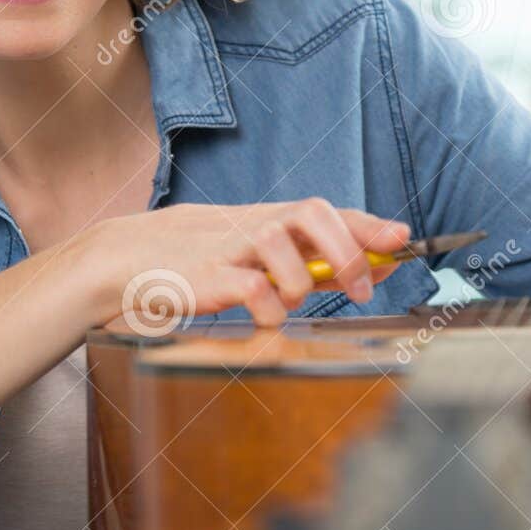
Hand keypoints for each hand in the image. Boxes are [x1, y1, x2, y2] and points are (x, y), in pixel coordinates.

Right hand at [79, 199, 411, 327]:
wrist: (127, 259)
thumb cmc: (200, 259)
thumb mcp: (254, 249)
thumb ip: (306, 254)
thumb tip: (369, 265)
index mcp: (270, 218)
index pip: (330, 212)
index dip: (369, 225)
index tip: (403, 240)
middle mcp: (255, 225)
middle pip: (314, 215)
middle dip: (348, 251)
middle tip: (360, 289)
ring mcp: (230, 248)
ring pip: (285, 251)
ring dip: (300, 285)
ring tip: (287, 301)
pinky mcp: (208, 277)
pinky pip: (253, 291)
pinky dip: (269, 311)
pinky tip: (261, 317)